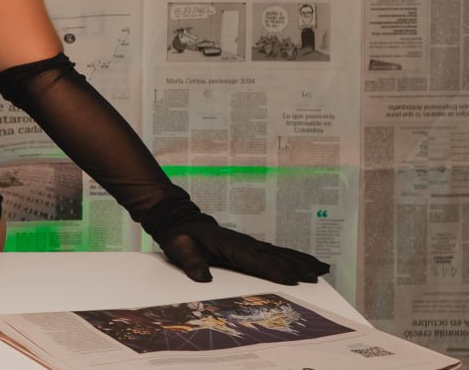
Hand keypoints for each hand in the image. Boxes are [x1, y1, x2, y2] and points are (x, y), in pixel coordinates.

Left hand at [157, 220, 330, 284]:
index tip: (294, 280)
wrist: (179, 221)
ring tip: (322, 268)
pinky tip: (304, 262)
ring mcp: (248, 244)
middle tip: (319, 276)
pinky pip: (275, 252)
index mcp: (230, 247)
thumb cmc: (181, 237)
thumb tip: (202, 277)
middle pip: (275, 258)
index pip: (255, 261)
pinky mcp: (249, 246)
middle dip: (297, 267)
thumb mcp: (180, 249)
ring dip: (301, 261)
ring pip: (279, 254)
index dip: (274, 271)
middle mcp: (244, 244)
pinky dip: (292, 257)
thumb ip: (191, 263)